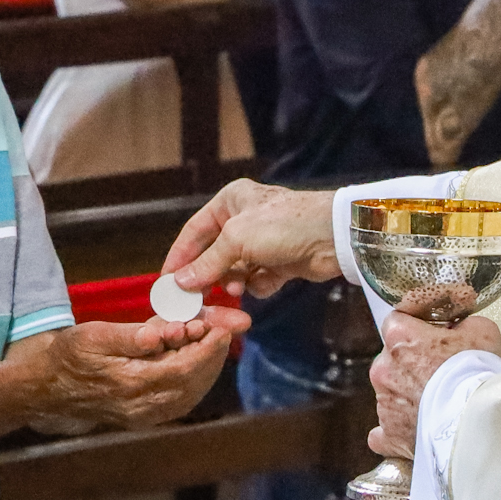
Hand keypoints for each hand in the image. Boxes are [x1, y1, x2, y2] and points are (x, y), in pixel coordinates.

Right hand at [33, 308, 249, 431]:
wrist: (47, 388)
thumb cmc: (70, 355)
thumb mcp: (94, 336)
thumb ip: (130, 337)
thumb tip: (161, 334)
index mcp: (130, 385)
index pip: (183, 370)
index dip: (207, 348)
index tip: (221, 324)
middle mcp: (143, 408)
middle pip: (193, 383)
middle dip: (213, 353)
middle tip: (223, 326)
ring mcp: (145, 417)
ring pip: (191, 394)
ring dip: (208, 366)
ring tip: (213, 338)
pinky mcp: (145, 418)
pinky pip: (181, 400)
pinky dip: (196, 378)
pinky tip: (198, 358)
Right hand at [164, 179, 340, 298]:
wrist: (334, 236)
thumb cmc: (283, 225)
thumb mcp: (237, 240)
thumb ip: (207, 263)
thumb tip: (180, 282)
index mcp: (231, 201)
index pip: (195, 231)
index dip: (180, 256)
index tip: (166, 281)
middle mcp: (245, 219)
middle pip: (214, 253)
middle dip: (209, 275)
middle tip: (196, 298)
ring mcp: (264, 242)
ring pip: (236, 269)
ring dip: (235, 281)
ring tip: (236, 287)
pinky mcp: (282, 262)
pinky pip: (259, 279)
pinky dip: (260, 285)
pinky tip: (266, 284)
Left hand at [368, 313, 500, 459]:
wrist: (477, 421)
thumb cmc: (478, 374)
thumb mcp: (482, 330)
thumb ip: (462, 325)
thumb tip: (460, 330)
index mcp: (400, 338)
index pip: (396, 322)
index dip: (416, 328)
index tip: (432, 336)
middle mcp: (384, 369)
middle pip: (391, 360)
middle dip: (412, 365)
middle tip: (441, 373)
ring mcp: (384, 404)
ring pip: (390, 394)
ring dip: (408, 396)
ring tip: (438, 404)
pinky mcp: (390, 435)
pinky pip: (384, 433)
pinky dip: (398, 430)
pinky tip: (413, 429)